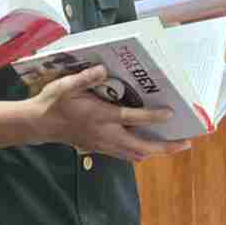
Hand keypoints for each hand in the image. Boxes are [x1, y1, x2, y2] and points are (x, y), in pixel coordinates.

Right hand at [27, 64, 180, 163]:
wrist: (39, 125)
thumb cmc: (54, 103)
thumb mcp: (66, 86)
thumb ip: (85, 78)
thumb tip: (103, 69)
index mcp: (101, 117)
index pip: (133, 119)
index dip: (153, 117)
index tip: (170, 113)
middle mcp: (106, 135)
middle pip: (142, 147)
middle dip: (165, 147)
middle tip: (186, 142)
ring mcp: (104, 145)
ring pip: (136, 154)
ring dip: (156, 152)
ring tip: (174, 146)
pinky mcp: (101, 149)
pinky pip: (126, 155)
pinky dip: (141, 152)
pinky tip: (150, 147)